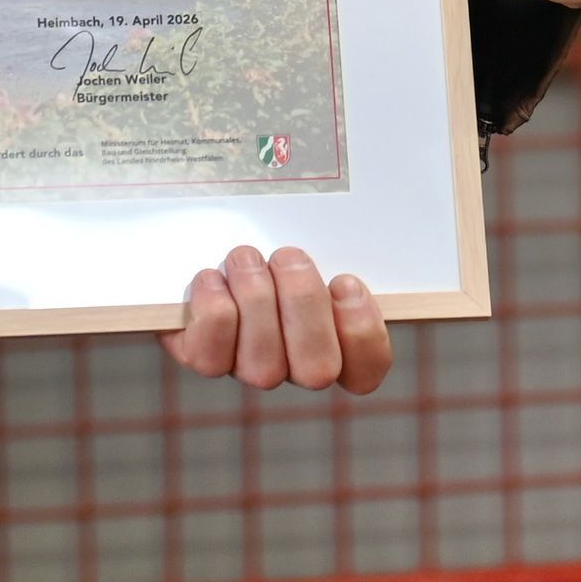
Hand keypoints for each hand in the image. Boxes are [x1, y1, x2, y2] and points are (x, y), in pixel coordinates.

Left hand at [163, 245, 392, 395]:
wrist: (209, 242)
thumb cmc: (276, 237)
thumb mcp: (313, 233)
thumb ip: (339, 242)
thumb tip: (375, 211)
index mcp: (336, 336)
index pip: (367, 370)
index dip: (362, 333)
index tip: (344, 280)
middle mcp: (295, 364)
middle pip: (318, 370)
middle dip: (303, 304)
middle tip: (288, 256)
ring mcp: (250, 366)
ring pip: (264, 366)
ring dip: (255, 301)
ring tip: (246, 258)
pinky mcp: (206, 357)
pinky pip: (211, 357)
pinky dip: (213, 312)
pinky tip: (213, 278)